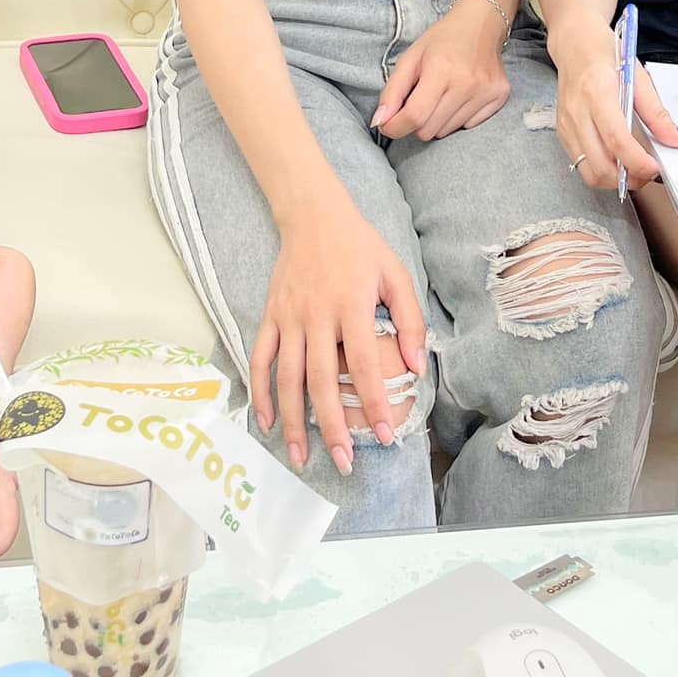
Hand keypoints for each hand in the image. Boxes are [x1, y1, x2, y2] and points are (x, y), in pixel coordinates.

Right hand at [249, 193, 427, 474]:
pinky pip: (260, 359)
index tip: (384, 435)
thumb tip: (418, 366)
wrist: (313, 214)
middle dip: (332, 426)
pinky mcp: (269, 316)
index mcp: (351, 305)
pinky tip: (266, 422)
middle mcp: (316, 315)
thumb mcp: (395, 273)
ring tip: (302, 457)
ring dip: (293, 421)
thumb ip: (410, 318)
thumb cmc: (360, 246)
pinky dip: (259, 392)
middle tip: (344, 462)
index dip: (374, 402)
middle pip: (322, 381)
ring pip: (287, 378)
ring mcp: (288, 317)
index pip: (364, 364)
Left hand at [372, 0, 509, 141]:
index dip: (396, 127)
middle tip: (421, 98)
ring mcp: (486, 91)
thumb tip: (380, 122)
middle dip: (417, 120)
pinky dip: (458, 117)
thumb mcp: (411, 58)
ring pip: (447, 131)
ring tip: (443, 93)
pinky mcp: (499, 96)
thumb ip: (392, 91)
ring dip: (438, 119)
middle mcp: (467, 83)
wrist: (482, 22)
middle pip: (429, 130)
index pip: (415, 116)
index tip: (389, 125)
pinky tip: (461, 94)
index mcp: (441, 69)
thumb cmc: (443, 39)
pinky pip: (468, 126)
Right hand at [550, 13, 677, 192]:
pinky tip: (614, 158)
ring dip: (614, 179)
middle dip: (628, 178)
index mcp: (598, 93)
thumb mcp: (637, 75)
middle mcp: (578, 112)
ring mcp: (566, 124)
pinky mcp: (562, 131)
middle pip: (600, 165)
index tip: (655, 167)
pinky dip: (600, 169)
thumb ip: (657, 112)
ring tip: (632, 168)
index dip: (638, 162)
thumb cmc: (605, 53)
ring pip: (588, 172)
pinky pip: (580, 163)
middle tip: (647, 172)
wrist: (574, 42)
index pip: (617, 140)